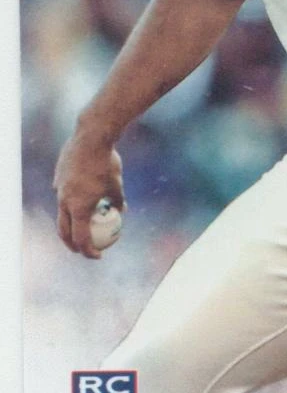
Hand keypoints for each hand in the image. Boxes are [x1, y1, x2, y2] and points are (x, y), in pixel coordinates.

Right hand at [53, 127, 124, 258]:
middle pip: (64, 231)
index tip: (97, 256)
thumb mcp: (117, 185)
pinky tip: (81, 196)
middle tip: (83, 249)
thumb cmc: (107, 162)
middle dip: (73, 244)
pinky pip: (63, 194)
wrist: (91, 137)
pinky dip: (71, 201)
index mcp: (79, 207)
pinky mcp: (57, 177)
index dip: (89, 251)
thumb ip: (118, 201)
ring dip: (71, 222)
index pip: (81, 238)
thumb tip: (123, 212)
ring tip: (80, 225)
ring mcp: (58, 188)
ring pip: (62, 211)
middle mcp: (64, 200)